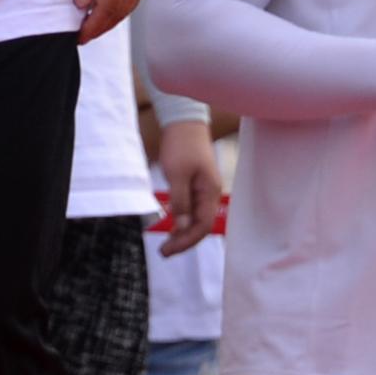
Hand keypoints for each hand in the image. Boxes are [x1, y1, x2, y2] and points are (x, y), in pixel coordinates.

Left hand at [70, 0, 155, 42]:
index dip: (91, 27)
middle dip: (102, 26)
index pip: (106, 9)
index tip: (77, 37)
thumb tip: (81, 5)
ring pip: (132, 2)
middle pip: (122, 10)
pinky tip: (111, 3)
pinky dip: (124, 3)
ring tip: (94, 24)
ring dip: (114, 17)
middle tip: (83, 35)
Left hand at [157, 119, 223, 253]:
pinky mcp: (195, 185)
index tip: (169, 249)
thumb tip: (182, 226)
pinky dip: (182, 220)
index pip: (203, 226)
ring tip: (167, 245)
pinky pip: (191, 209)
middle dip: (184, 241)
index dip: (187, 241)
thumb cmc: (181, 145)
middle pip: (201, 226)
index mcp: (210, 192)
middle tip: (164, 252)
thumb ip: (180, 201)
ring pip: (196, 219)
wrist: (183, 121)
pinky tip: (172, 227)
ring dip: (183, 233)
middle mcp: (210, 194)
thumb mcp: (177, 174)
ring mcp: (204, 190)